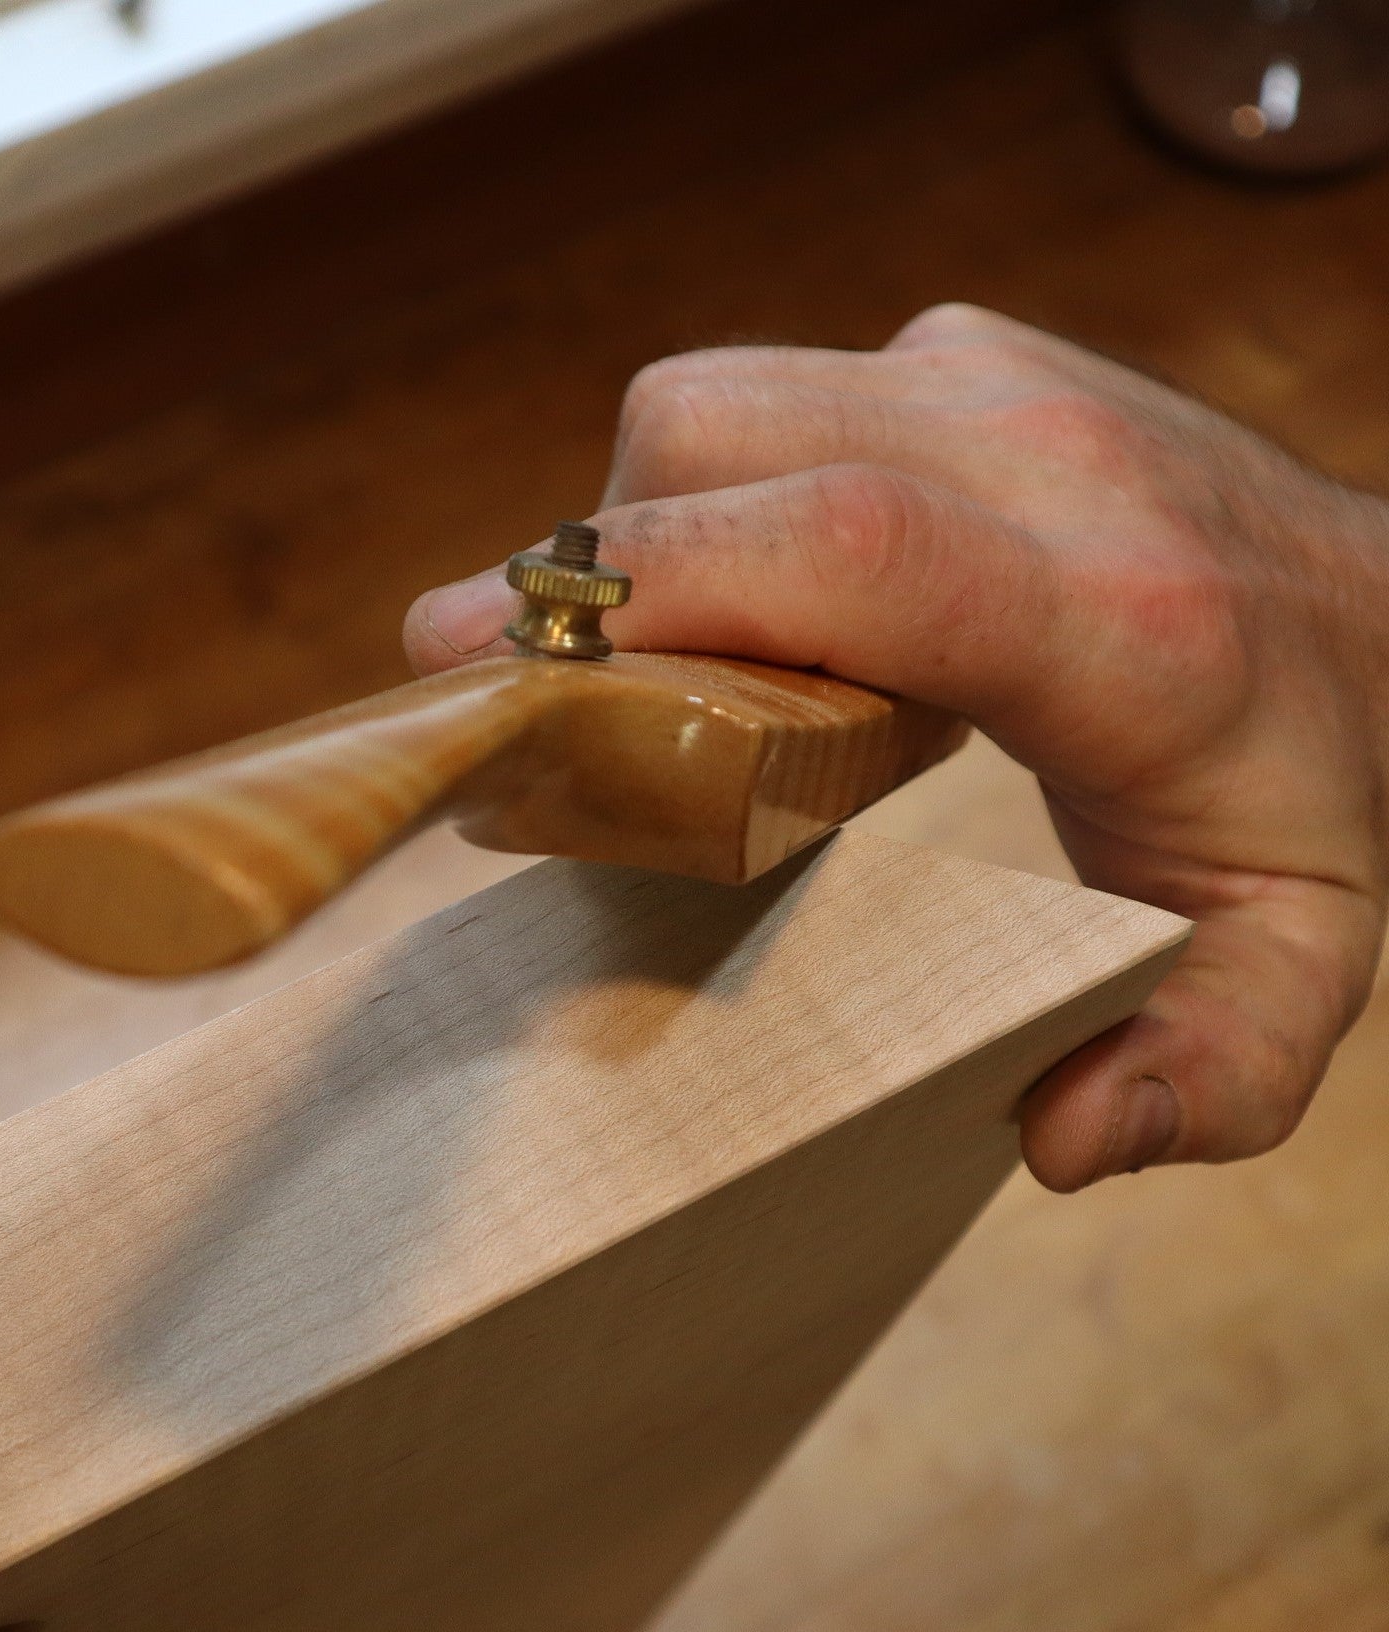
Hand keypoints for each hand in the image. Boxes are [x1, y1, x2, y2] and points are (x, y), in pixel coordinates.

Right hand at [405, 304, 1388, 1189]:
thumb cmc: (1312, 789)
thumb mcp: (1301, 962)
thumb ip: (1214, 1073)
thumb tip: (1062, 1132)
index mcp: (1118, 618)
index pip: (846, 550)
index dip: (638, 592)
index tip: (472, 660)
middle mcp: (1043, 455)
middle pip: (715, 448)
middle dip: (587, 581)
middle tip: (559, 714)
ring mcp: (992, 374)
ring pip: (705, 409)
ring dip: (640, 537)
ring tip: (682, 670)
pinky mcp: (952, 353)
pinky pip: (751, 406)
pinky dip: (699, 507)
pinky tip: (752, 611)